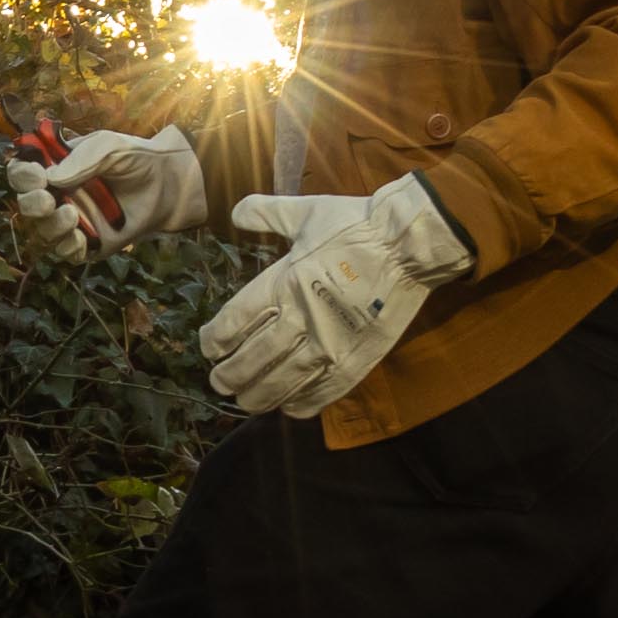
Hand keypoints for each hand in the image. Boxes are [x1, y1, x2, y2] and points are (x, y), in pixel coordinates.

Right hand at [6, 123, 208, 238]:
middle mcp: (59, 195)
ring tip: (71, 215)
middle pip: (28, 205)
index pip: (23, 172)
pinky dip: (68, 246)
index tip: (36, 174)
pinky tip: (81, 236)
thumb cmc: (136, 159)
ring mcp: (73, 221)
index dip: (22, 174)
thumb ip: (80, 159)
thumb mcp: (108, 147)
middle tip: (48, 200)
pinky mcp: (89, 243)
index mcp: (56, 168)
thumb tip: (50, 177)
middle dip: (31, 203)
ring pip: (44, 232)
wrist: (169, 185)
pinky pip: (67, 251)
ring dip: (50, 225)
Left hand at [200, 175, 475, 417]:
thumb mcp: (306, 212)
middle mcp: (301, 318)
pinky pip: (320, 393)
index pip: (235, 321)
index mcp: (283, 281)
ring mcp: (329, 345)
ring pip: (281, 383)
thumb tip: (235, 211)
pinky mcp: (356, 361)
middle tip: (219, 383)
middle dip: (229, 375)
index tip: (209, 348)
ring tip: (244, 401)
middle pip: (252, 359)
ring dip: (257, 397)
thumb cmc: (355, 226)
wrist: (408, 245)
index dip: (216, 340)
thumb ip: (267, 213)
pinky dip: (299, 404)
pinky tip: (287, 407)